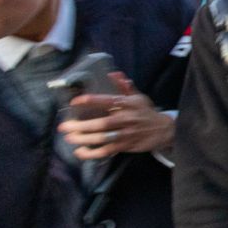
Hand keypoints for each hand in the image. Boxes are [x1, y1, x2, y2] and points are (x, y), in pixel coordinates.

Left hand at [57, 72, 173, 158]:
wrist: (163, 130)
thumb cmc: (146, 112)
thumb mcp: (138, 97)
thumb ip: (124, 86)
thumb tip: (113, 74)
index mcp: (128, 105)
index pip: (108, 101)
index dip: (91, 100)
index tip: (75, 101)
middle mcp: (126, 119)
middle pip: (102, 123)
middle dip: (81, 126)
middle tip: (64, 126)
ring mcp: (126, 134)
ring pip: (103, 138)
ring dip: (84, 139)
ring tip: (69, 138)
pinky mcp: (126, 146)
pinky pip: (107, 151)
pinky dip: (93, 153)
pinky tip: (80, 152)